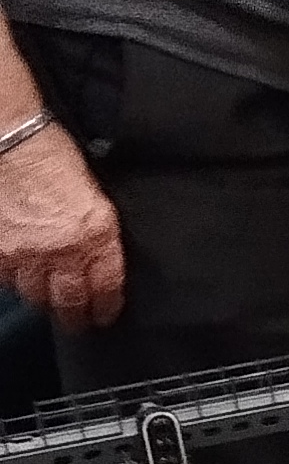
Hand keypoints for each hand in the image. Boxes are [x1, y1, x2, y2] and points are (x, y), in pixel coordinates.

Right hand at [0, 126, 123, 329]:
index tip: (104, 317)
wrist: (11, 140)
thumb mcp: (95, 198)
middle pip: (67, 301)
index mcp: (96, 237)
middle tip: (77, 323)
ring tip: (47, 299)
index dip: (105, 308)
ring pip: (33, 293)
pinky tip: (17, 275)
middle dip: (74, 316)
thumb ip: (98, 234)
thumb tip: (99, 260)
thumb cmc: (55, 157)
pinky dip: (12, 279)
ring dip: (41, 297)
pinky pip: (5, 278)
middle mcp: (60, 251)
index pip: (105, 289)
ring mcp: (23, 253)